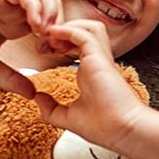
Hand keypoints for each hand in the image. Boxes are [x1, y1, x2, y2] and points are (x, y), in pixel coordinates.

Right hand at [0, 0, 64, 96]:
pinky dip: (36, 7)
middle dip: (59, 23)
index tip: (50, 54)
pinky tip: (32, 27)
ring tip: (43, 33)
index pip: (51, 19)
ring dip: (50, 11)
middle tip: (50, 44)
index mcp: (15, 23)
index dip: (57, 36)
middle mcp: (14, 8)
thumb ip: (9, 78)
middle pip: (54, 2)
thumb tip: (32, 95)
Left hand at [32, 18, 150, 152]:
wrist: (121, 131)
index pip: (76, 45)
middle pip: (83, 31)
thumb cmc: (104, 127)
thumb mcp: (69, 118)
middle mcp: (97, 62)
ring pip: (89, 26)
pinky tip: (53, 35)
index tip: (42, 51)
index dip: (58, 43)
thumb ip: (52, 108)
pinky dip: (67, 30)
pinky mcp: (99, 58)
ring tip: (50, 37)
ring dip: (67, 26)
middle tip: (42, 43)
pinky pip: (83, 34)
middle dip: (60, 31)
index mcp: (91, 72)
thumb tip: (37, 98)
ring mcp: (99, 58)